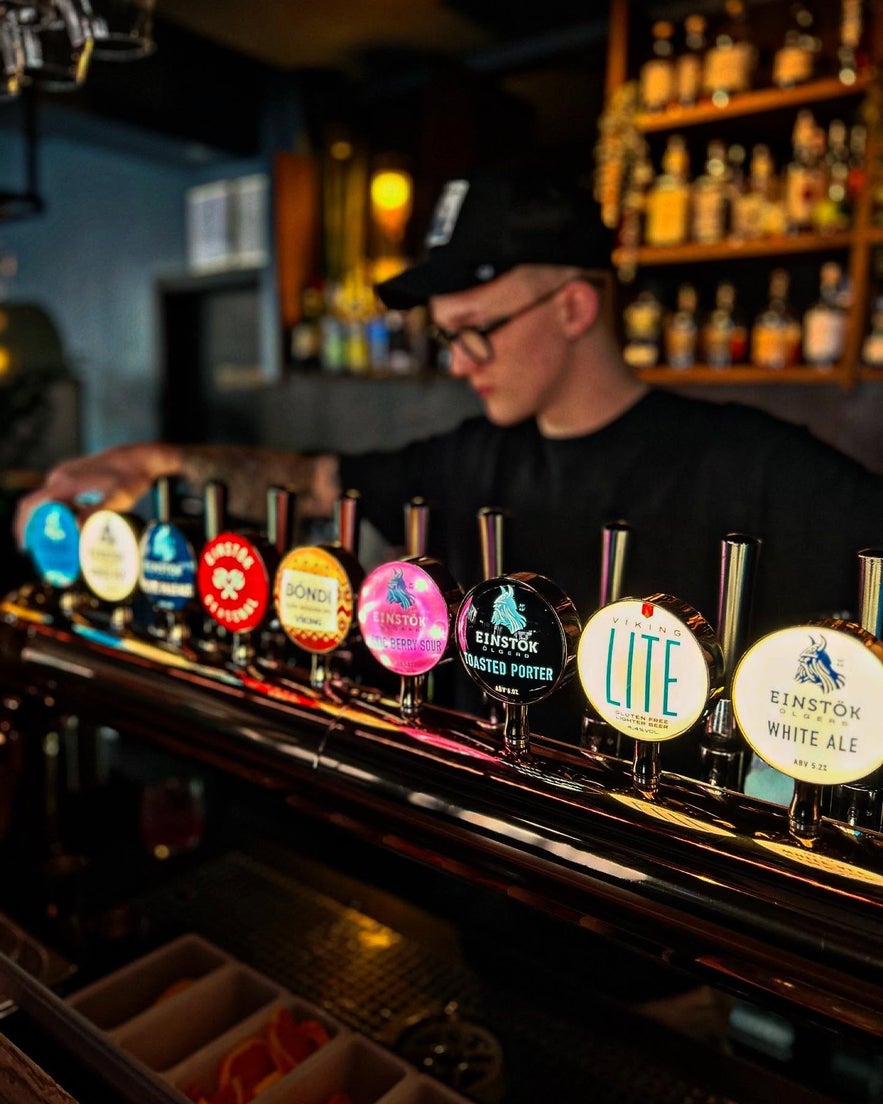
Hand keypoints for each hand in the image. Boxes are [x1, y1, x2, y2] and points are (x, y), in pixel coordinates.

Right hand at [13, 442, 181, 547]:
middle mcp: (59, 477)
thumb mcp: (118, 498)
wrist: (138, 458)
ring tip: (58, 545)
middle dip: (35, 529)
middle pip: (36, 506)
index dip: (23, 527)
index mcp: (64, 483)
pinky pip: (57, 497)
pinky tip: (70, 527)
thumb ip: (97, 511)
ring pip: (47, 502)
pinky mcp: (71, 475)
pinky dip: (58, 513)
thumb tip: (76, 527)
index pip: (31, 505)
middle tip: (46, 553)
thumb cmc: (131, 479)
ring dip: (49, 522)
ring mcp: (64, 474)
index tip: (28, 547)